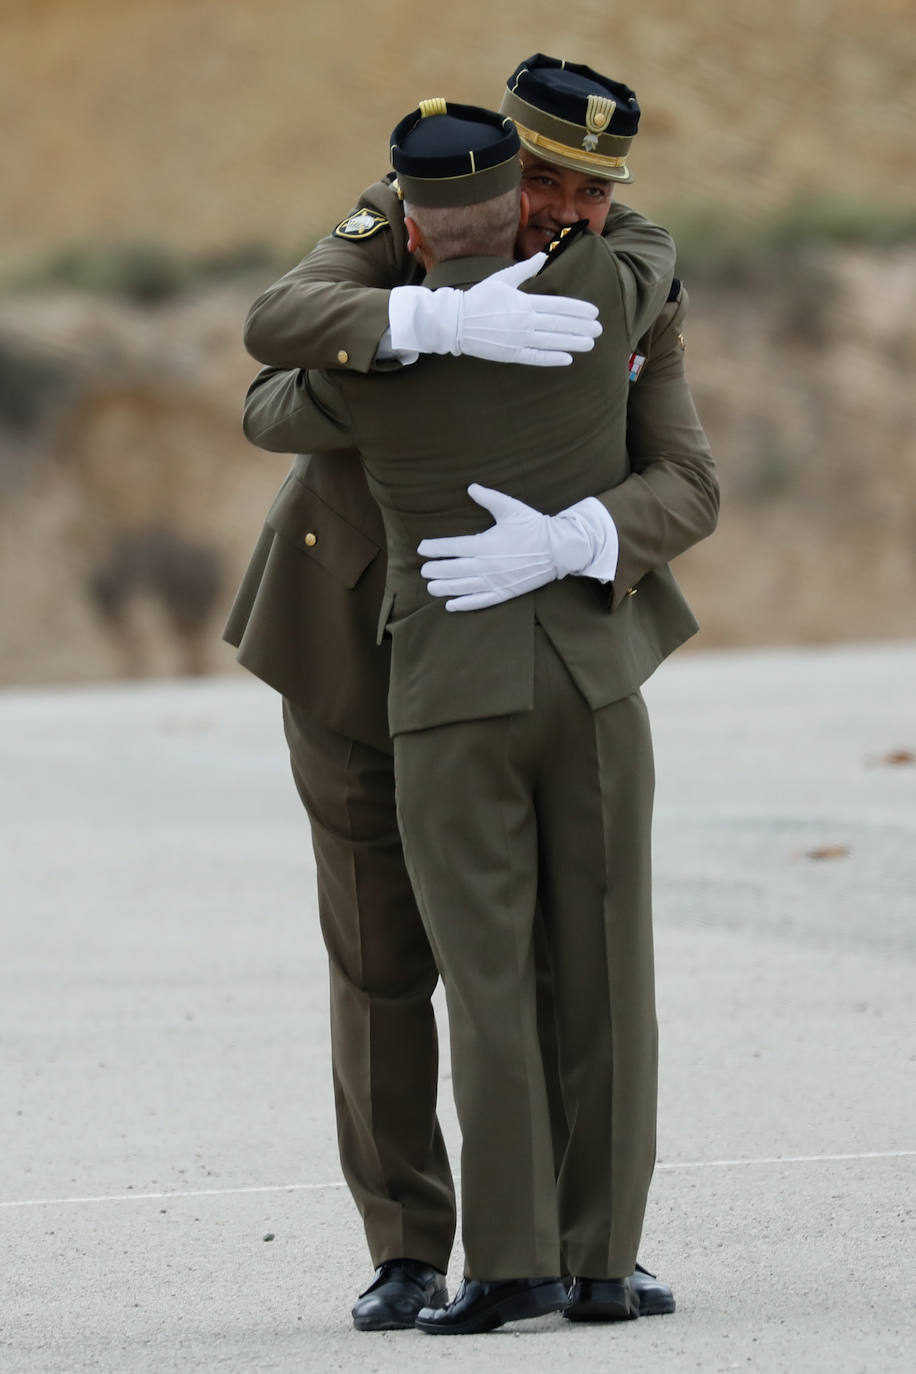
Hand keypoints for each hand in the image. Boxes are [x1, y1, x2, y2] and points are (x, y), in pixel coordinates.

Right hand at [388, 255, 600, 366]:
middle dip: (581, 327)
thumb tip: (542, 256)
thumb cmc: (479, 298)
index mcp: (524, 301)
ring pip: (552, 341)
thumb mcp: (502, 279)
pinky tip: (568, 359)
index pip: (558, 305)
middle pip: (560, 324)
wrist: (456, 321)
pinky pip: (536, 357)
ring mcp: (518, 339)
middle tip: (599, 330)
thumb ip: (524, 270)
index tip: (594, 312)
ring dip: (573, 342)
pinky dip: (552, 358)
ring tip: (590, 344)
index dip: (578, 310)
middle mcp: (525, 321)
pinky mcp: (510, 354)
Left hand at [418, 483, 617, 611]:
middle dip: (435, 570)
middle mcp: (487, 565)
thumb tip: (470, 487)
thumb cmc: (535, 526)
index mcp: (486, 544)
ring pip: (463, 587)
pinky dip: (464, 604)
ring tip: (431, 588)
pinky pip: (480, 601)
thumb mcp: (511, 508)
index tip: (422, 548)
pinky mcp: (505, 593)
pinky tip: (451, 605)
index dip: (435, 548)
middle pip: (453, 569)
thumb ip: (488, 498)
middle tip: (424, 570)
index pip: (453, 547)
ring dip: (444, 588)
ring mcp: (496, 581)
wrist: (559, 548)